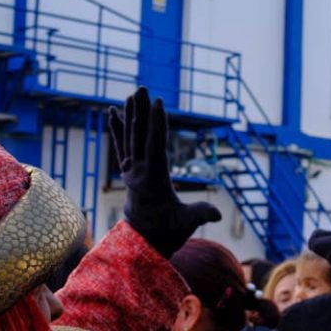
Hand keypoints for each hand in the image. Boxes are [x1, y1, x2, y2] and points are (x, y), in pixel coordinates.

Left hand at [108, 87, 221, 257]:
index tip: (158, 104)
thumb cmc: (169, 231)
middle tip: (142, 89)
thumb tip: (217, 214)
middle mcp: (139, 172)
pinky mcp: (128, 171)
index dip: (157, 125)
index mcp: (154, 180)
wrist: (143, 241)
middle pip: (139, 136)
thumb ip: (201, 215)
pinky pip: (121, 145)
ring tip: (131, 95)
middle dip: (141, 112)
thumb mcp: (187, 223)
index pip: (155, 146)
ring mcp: (131, 171)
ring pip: (129, 137)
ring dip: (131, 115)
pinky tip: (113, 112)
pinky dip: (117, 128)